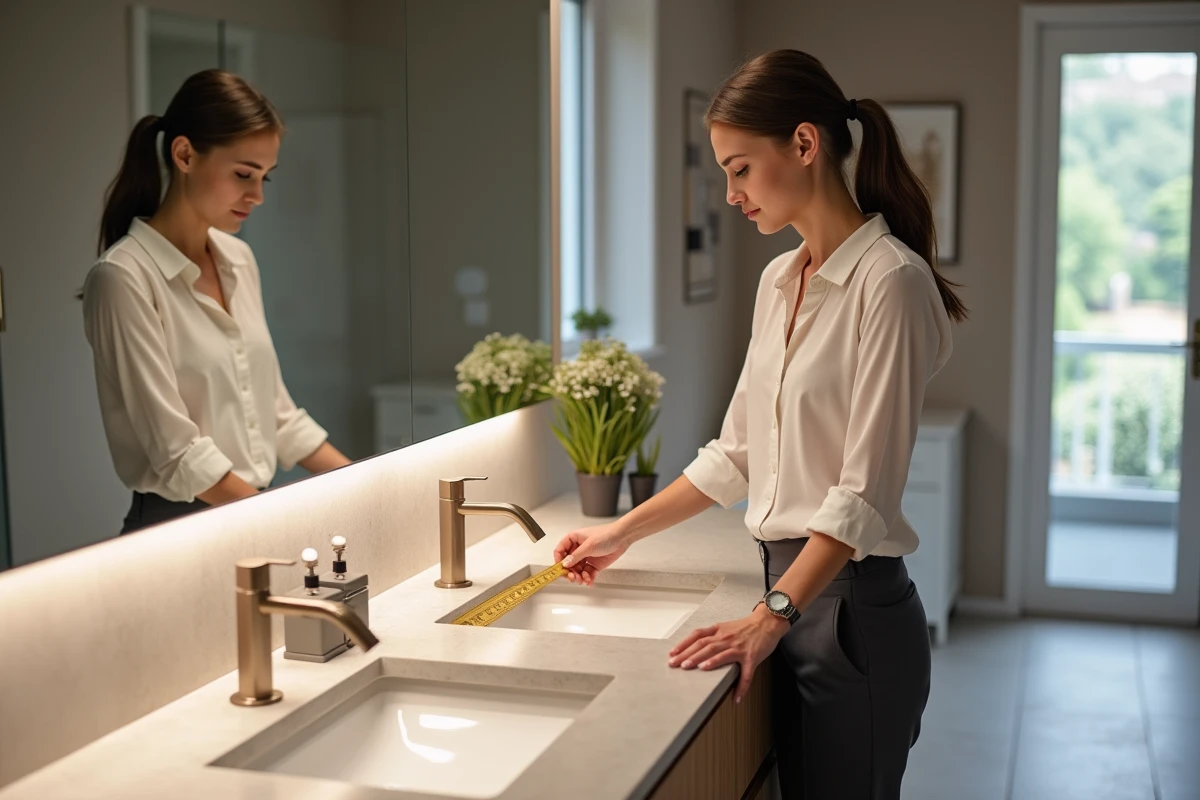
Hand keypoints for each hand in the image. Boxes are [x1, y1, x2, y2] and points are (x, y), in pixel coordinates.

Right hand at [553, 521, 631, 585]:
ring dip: (579, 576)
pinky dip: (587, 578)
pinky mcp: (594, 564)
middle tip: (573, 578)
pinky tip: (589, 581)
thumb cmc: (606, 535)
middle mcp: (578, 549)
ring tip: (583, 580)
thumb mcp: (589, 546)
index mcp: (573, 539)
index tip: (561, 570)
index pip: (560, 551)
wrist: (622, 538)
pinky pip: (587, 573)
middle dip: (570, 572)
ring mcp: (586, 557)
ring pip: (577, 570)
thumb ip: (576, 556)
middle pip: (568, 564)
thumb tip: (564, 564)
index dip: (558, 561)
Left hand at [668, 605, 789, 702]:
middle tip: (677, 665)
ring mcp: (739, 648)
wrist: (768, 622)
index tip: (672, 654)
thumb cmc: (745, 626)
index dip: (683, 644)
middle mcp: (726, 638)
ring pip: (722, 655)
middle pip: (705, 646)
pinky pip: (747, 674)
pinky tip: (736, 697)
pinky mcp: (752, 657)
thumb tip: (695, 646)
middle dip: (690, 655)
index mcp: (718, 631)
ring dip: (710, 663)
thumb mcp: (725, 627)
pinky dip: (741, 686)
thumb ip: (711, 635)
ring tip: (699, 670)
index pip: (697, 636)